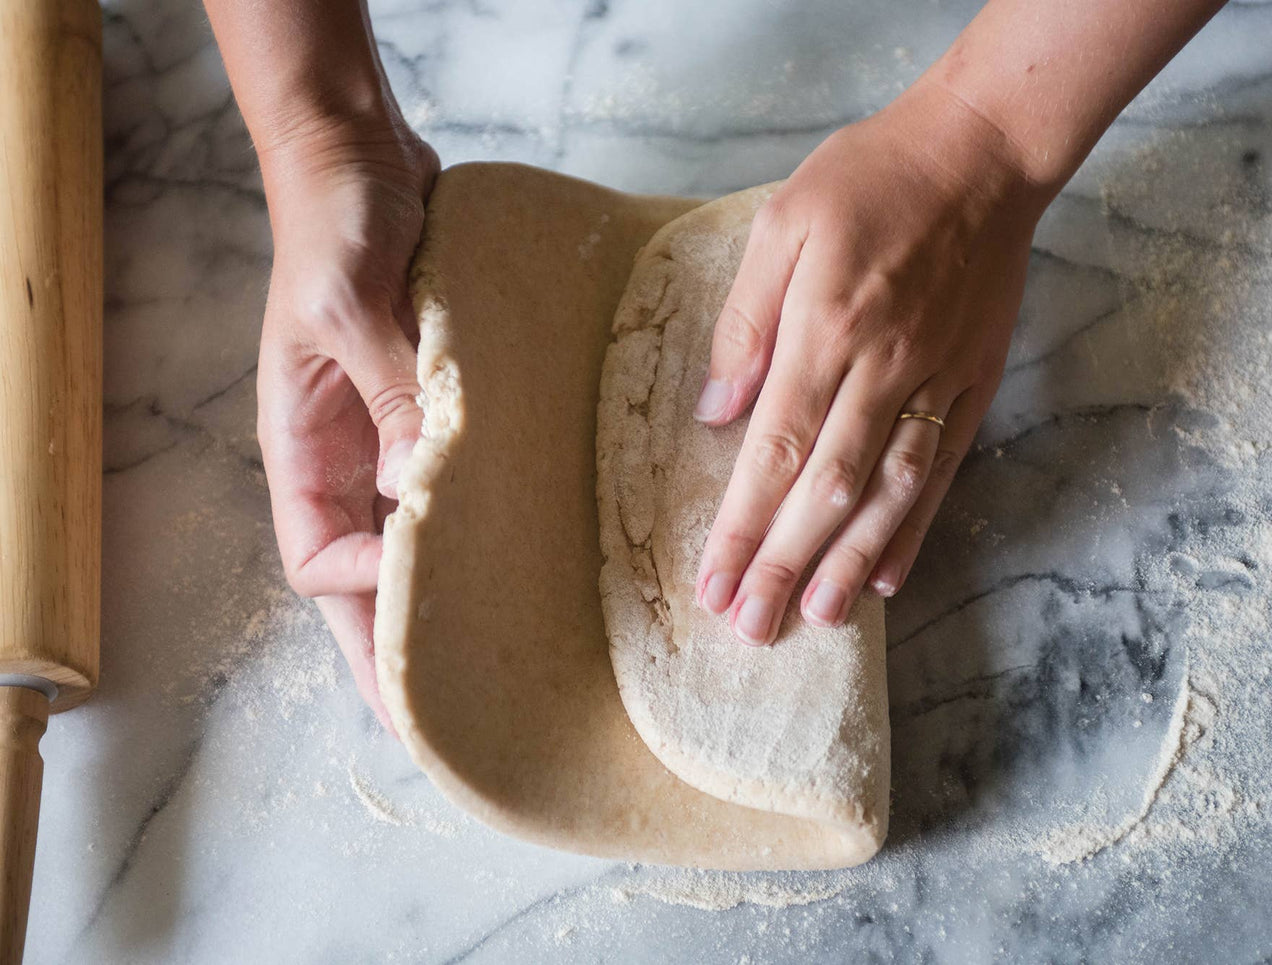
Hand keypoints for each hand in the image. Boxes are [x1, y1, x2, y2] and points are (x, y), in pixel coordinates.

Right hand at [256, 122, 437, 729]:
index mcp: (303, 443)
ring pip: (413, 540)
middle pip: (362, 576)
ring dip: (444, 595)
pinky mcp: (437, 406)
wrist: (365, 158)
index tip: (427, 609)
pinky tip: (528, 548)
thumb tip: (425, 486)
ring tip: (493, 658)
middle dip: (393, 645)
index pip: (323, 554)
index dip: (368, 593)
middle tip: (440, 718)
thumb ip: (390, 392)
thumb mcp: (350, 305)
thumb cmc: (339, 223)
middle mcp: (345, 453)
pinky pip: (457, 481)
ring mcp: (391, 432)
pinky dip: (483, 519)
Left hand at [693, 81, 1050, 644]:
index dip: (741, 526)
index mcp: (826, 327)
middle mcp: (883, 367)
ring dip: (849, 562)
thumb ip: (748, 320)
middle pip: (827, 489)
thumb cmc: (870, 178)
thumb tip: (718, 410)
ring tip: (814, 618)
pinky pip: (940, 470)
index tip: (712, 582)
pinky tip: (889, 577)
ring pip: (888, 493)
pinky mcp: (974, 383)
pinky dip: (914, 529)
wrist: (982, 153)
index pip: (774, 450)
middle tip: (750, 626)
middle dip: (783, 564)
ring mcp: (936, 381)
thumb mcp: (785, 222)